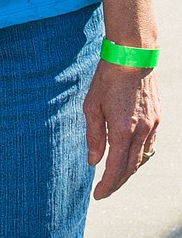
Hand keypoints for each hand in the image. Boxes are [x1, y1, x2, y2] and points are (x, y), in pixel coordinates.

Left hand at [84, 60, 159, 198]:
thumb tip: (93, 161)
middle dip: (117, 182)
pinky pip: (150, 146)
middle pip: (130, 169)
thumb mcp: (92, 105)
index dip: (107, 185)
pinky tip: (130, 156)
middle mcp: (140, 132)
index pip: (116, 169)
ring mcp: (152, 126)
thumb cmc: (107, 77)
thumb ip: (94, 136)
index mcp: (122, 130)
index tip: (98, 194)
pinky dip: (139, 156)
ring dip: (128, 171)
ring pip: (142, 159)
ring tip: (115, 175)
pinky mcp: (157, 119)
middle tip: (104, 189)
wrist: (133, 55)